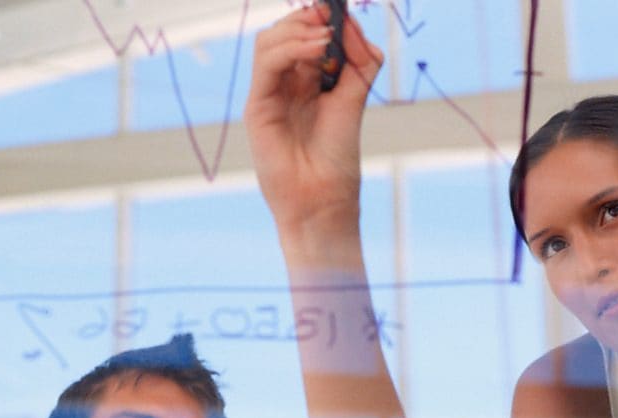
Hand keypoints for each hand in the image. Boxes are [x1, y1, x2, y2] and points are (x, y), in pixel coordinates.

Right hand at [244, 4, 383, 238]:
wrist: (323, 199)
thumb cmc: (337, 158)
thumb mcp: (356, 100)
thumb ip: (360, 63)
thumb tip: (353, 25)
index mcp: (307, 81)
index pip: (305, 34)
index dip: (321, 18)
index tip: (341, 8)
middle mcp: (285, 83)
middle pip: (284, 32)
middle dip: (309, 18)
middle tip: (332, 16)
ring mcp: (269, 93)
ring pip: (269, 41)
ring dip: (299, 30)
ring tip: (327, 37)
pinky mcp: (257, 106)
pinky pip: (266, 63)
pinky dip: (290, 48)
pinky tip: (317, 49)